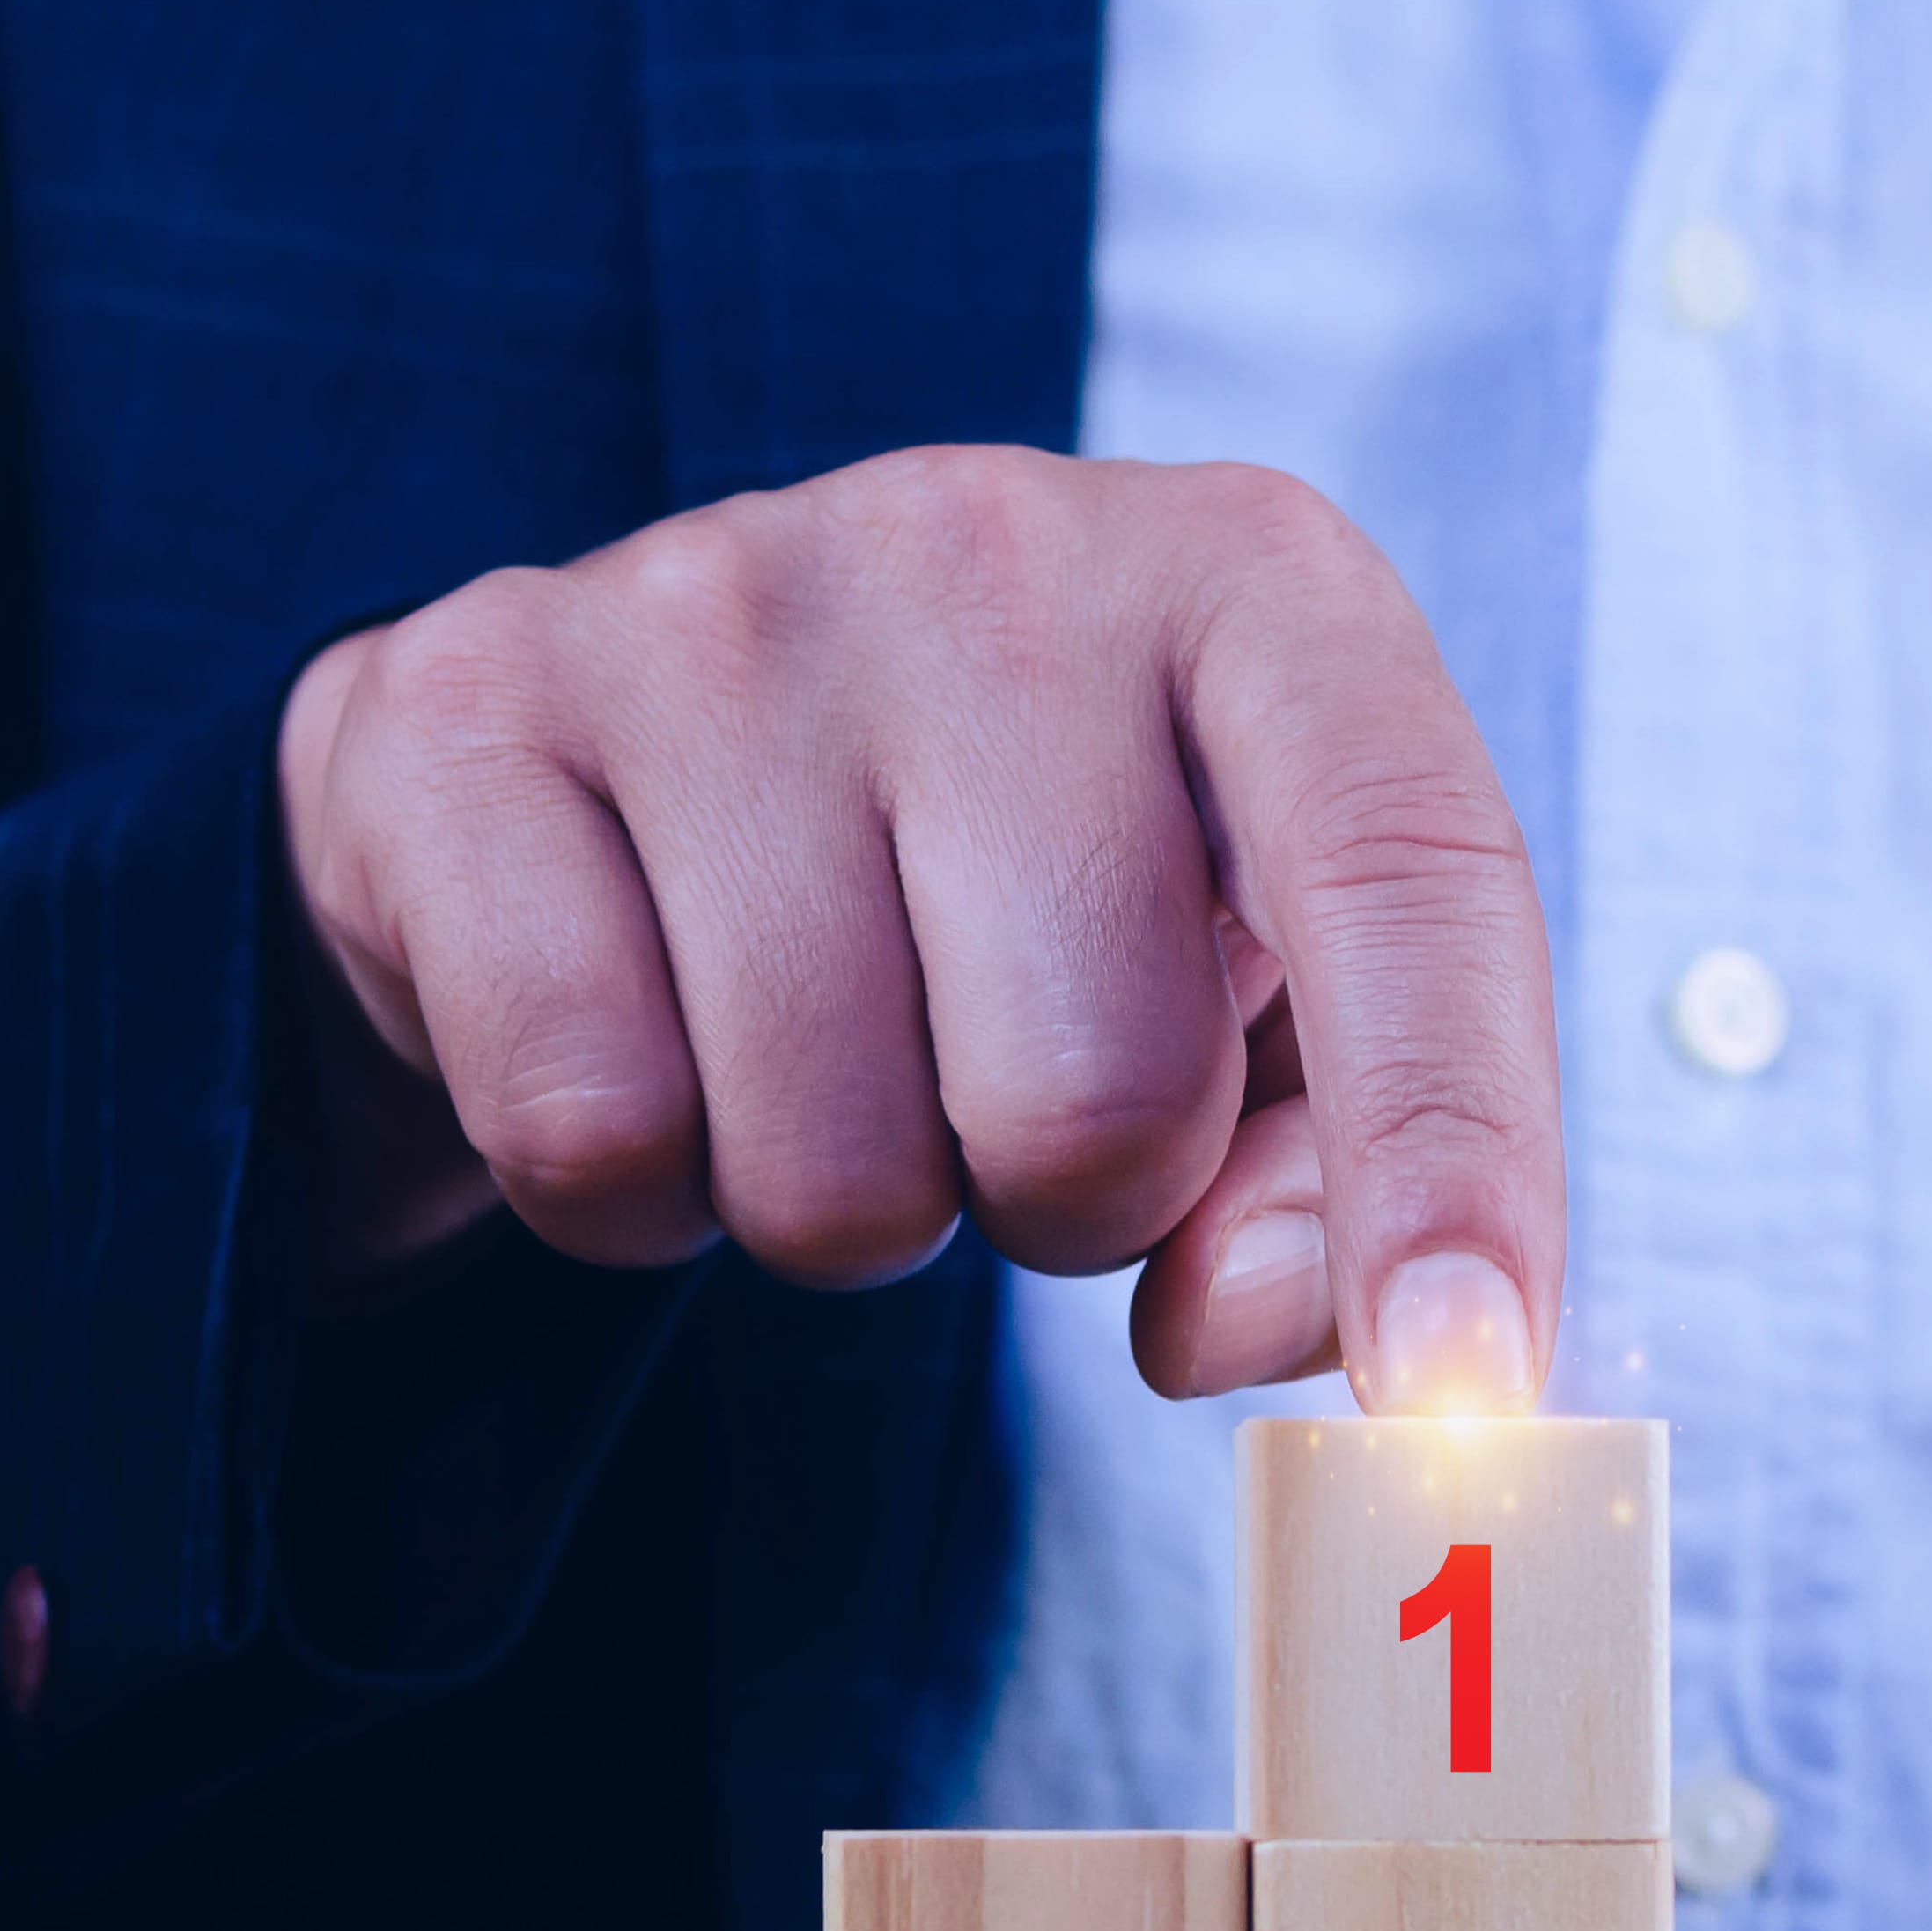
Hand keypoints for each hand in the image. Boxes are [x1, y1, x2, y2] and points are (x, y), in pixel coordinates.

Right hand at [274, 448, 1559, 1412]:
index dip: (1458, 1151)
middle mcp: (989, 545)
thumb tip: (1244, 1322)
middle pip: (1095, 1100)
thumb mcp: (1233, 986)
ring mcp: (709, 606)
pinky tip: (647, 1031)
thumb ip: (1324, 1167)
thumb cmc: (1000, 882)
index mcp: (1247, 579)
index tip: (1462, 1386)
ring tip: (818, 1040)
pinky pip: (591, 1133)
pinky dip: (627, 1190)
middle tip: (985, 1084)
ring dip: (841, 1198)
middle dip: (1057, 1195)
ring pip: (831, 1160)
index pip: (1407, 866)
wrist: (605, 740)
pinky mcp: (469, 710)